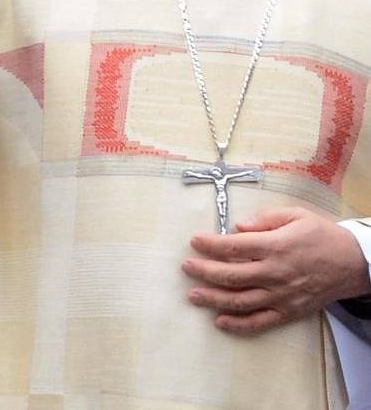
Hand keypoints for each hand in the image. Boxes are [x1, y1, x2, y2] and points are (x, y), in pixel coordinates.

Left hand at [183, 208, 370, 333]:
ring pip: (240, 301)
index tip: (195, 241)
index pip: (233, 247)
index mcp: (276, 247)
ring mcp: (282, 295)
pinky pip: (260, 322)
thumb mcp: (296, 215)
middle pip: (231, 276)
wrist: (354, 263)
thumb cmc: (322, 236)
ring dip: (213, 299)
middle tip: (186, 267)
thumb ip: (265, 219)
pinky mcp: (289, 311)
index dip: (209, 244)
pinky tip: (220, 321)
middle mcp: (276, 273)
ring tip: (193, 295)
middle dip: (203, 271)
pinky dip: (238, 324)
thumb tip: (237, 226)